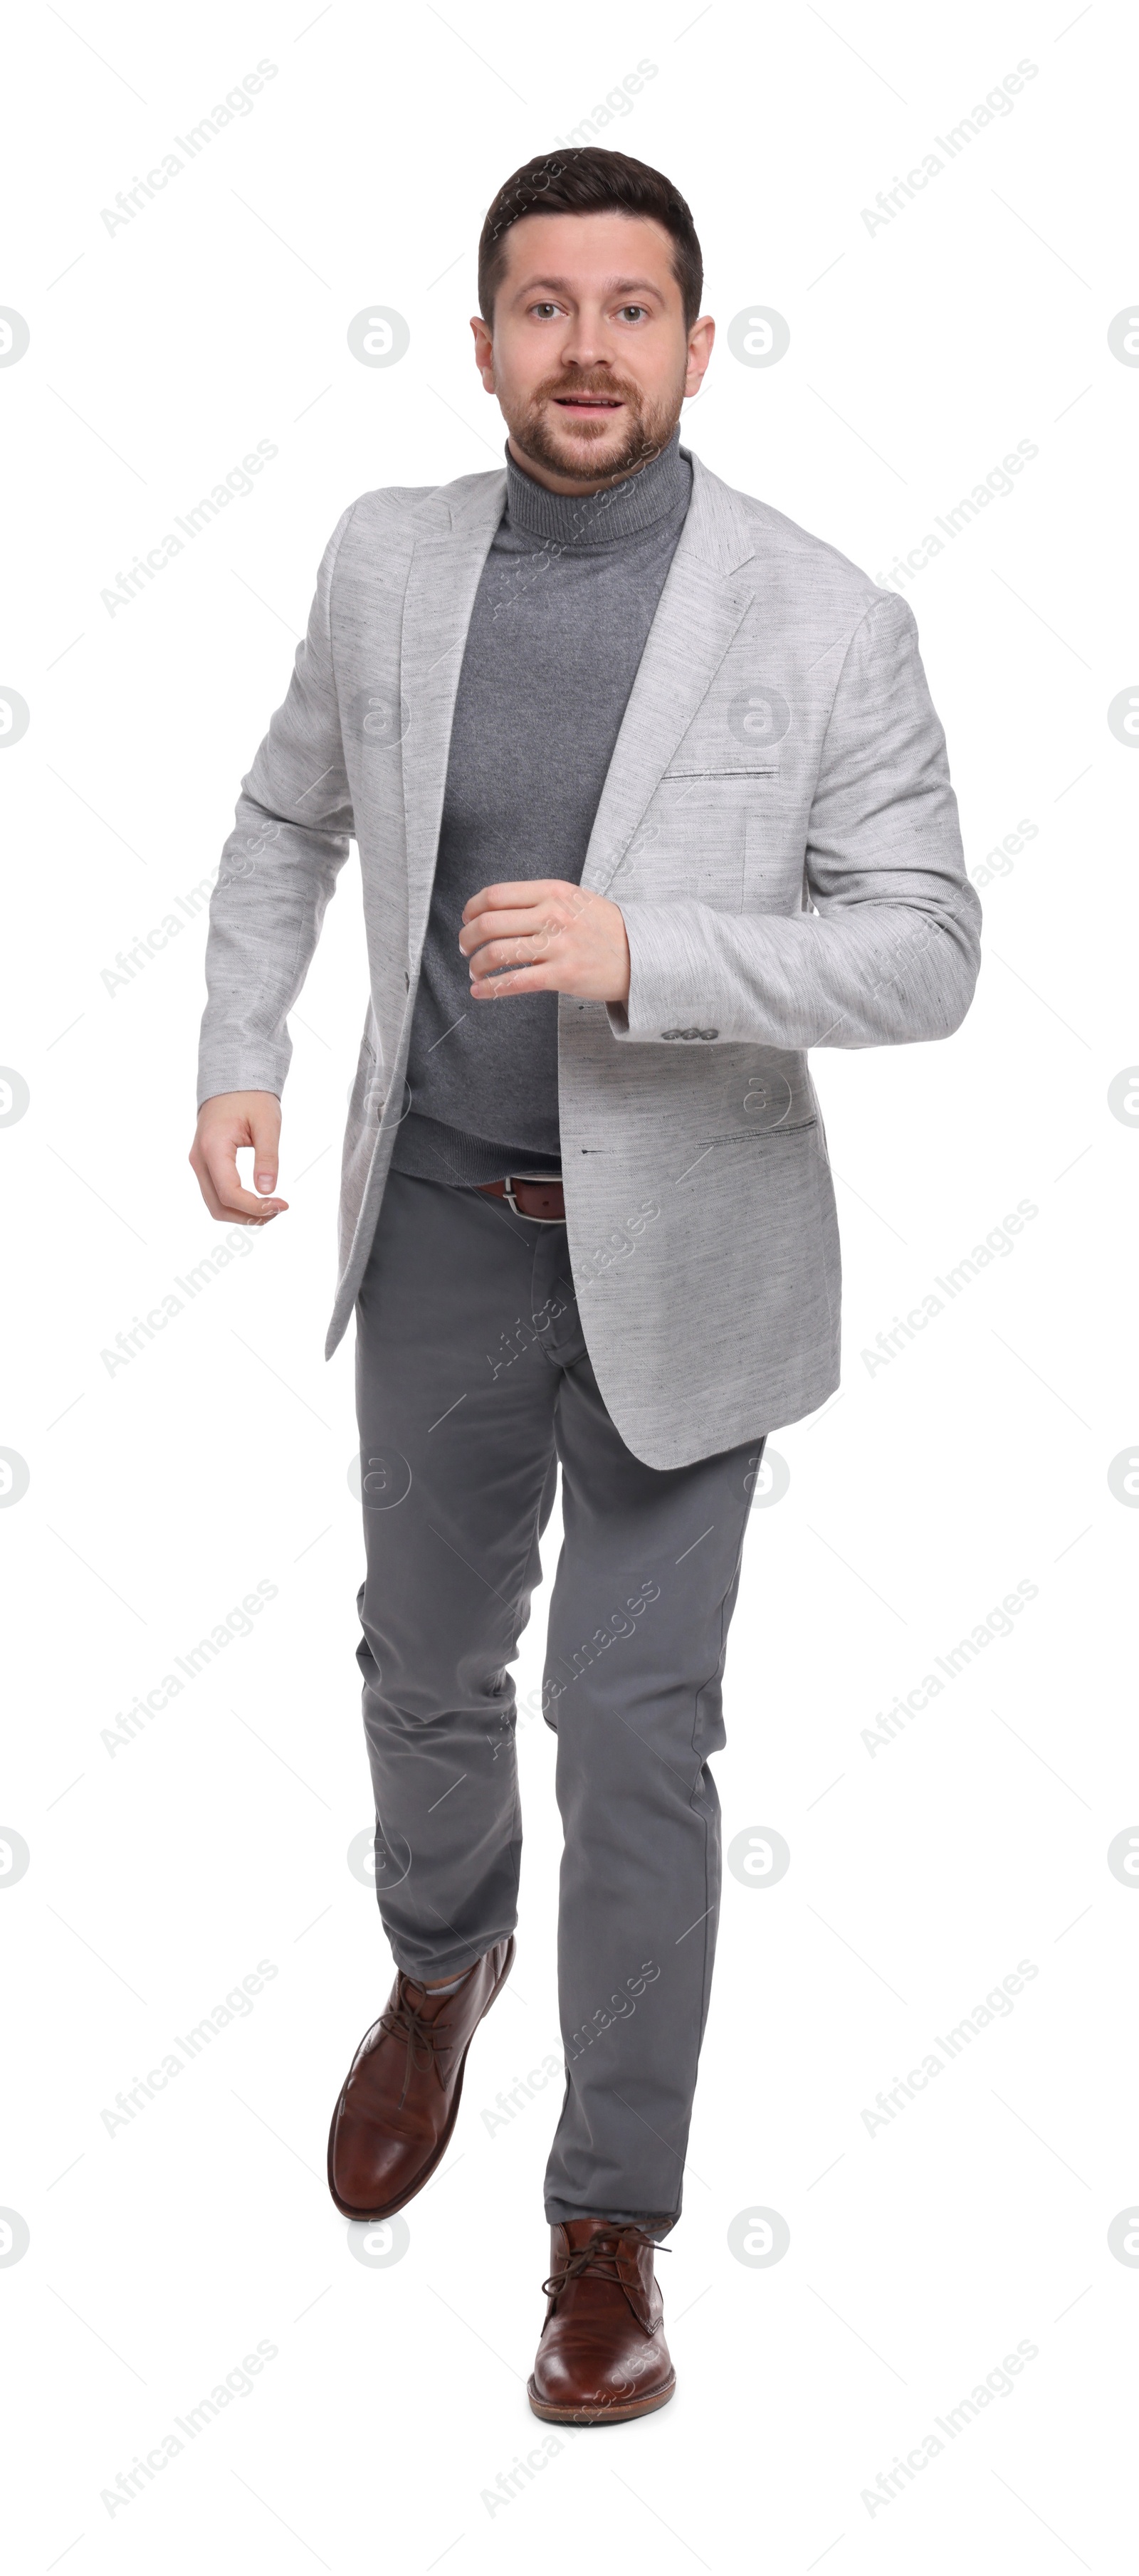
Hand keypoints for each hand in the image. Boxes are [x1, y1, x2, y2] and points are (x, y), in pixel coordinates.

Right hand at [189, 1091, 288, 1224]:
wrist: (232, 1080)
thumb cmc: (251, 1098)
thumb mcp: (268, 1124)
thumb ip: (268, 1157)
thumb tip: (268, 1190)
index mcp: (213, 1148)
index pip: (229, 1193)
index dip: (255, 1207)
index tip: (282, 1205)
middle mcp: (199, 1159)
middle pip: (218, 1206)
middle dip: (248, 1216)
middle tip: (279, 1209)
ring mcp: (199, 1163)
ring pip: (215, 1204)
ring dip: (241, 1213)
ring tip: (271, 1207)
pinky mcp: (205, 1164)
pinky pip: (215, 1193)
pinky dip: (235, 1203)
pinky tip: (258, 1199)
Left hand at [460, 879, 630, 1003]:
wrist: (643, 954)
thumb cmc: (606, 928)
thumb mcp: (575, 899)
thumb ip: (540, 899)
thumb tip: (498, 910)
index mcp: (553, 892)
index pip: (496, 895)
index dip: (471, 909)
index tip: (467, 919)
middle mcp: (553, 915)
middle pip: (489, 923)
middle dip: (467, 938)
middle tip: (465, 948)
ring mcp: (558, 946)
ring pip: (496, 953)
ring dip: (476, 964)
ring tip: (475, 970)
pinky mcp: (563, 975)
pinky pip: (514, 982)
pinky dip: (489, 988)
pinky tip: (479, 991)